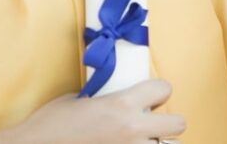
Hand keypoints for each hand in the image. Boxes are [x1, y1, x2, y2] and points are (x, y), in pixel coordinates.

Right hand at [0, 79, 184, 143]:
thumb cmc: (48, 127)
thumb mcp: (75, 101)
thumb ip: (100, 98)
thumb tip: (110, 96)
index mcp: (121, 105)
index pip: (164, 88)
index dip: (158, 91)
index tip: (149, 95)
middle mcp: (132, 131)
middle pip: (179, 124)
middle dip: (168, 123)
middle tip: (150, 124)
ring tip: (140, 141)